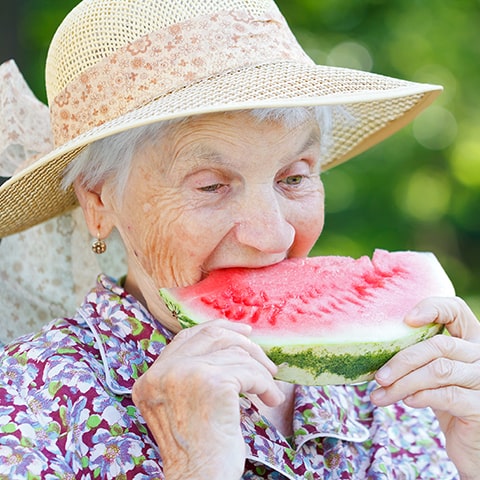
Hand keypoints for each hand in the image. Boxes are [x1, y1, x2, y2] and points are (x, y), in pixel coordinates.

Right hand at [132, 320, 284, 479]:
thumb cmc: (200, 450)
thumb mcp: (184, 405)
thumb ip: (192, 374)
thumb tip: (232, 342)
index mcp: (151, 379)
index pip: (187, 337)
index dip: (218, 329)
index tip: (244, 333)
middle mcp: (162, 372)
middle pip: (212, 336)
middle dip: (246, 346)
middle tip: (267, 363)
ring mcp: (186, 374)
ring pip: (236, 354)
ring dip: (260, 371)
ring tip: (270, 391)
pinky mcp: (212, 383)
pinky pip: (249, 372)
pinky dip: (266, 384)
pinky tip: (271, 399)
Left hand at [371, 297, 479, 478]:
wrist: (470, 443)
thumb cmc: (446, 403)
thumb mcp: (431, 374)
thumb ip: (416, 359)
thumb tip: (373, 353)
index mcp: (469, 340)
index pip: (456, 310)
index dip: (432, 308)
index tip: (406, 320)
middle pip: (439, 345)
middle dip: (402, 360)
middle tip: (379, 377)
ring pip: (439, 371)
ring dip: (404, 382)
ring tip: (382, 395)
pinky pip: (448, 395)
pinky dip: (422, 396)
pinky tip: (407, 401)